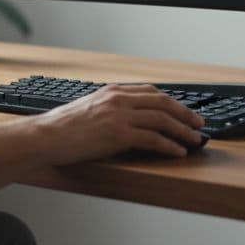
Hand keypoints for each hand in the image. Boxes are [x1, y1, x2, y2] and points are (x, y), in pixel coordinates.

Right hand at [30, 84, 205, 162]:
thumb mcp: (89, 109)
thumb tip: (129, 122)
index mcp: (112, 91)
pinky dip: (169, 146)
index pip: (151, 92)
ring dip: (182, 131)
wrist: (46, 136)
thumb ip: (110, 110)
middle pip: (162, 102)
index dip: (172, 102)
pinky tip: (177, 152)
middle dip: (185, 114)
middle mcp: (118, 99)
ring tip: (194, 141)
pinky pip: (152, 139)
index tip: (183, 111)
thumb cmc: (62, 127)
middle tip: (198, 124)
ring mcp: (119, 115)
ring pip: (161, 120)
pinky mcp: (118, 134)